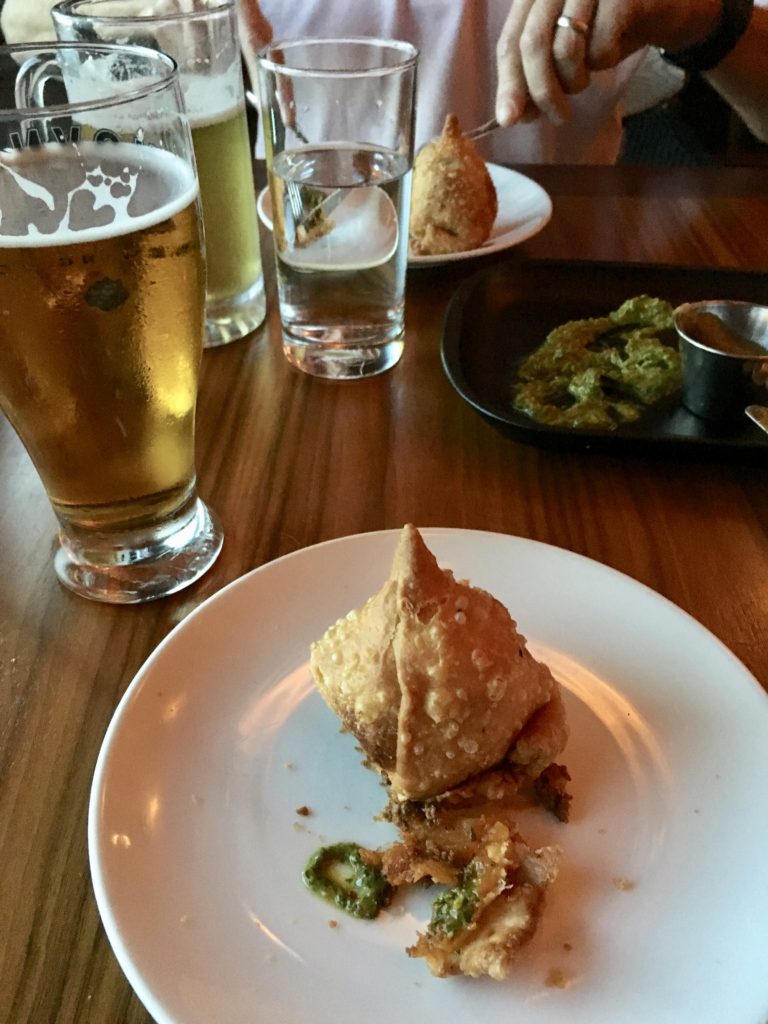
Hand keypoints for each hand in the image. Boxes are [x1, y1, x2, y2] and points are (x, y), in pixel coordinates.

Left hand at [495, 0, 720, 125]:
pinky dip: (604, 61)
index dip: (509, 82)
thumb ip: (536, 74)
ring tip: (585, 81)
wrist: (671, 0)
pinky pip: (600, 46)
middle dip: (541, 91)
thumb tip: (511, 114)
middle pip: (533, 44)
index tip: (508, 119)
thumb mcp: (569, 49)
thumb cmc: (612, 24)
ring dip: (574, 80)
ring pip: (566, 49)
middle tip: (557, 117)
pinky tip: (614, 50)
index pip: (511, 39)